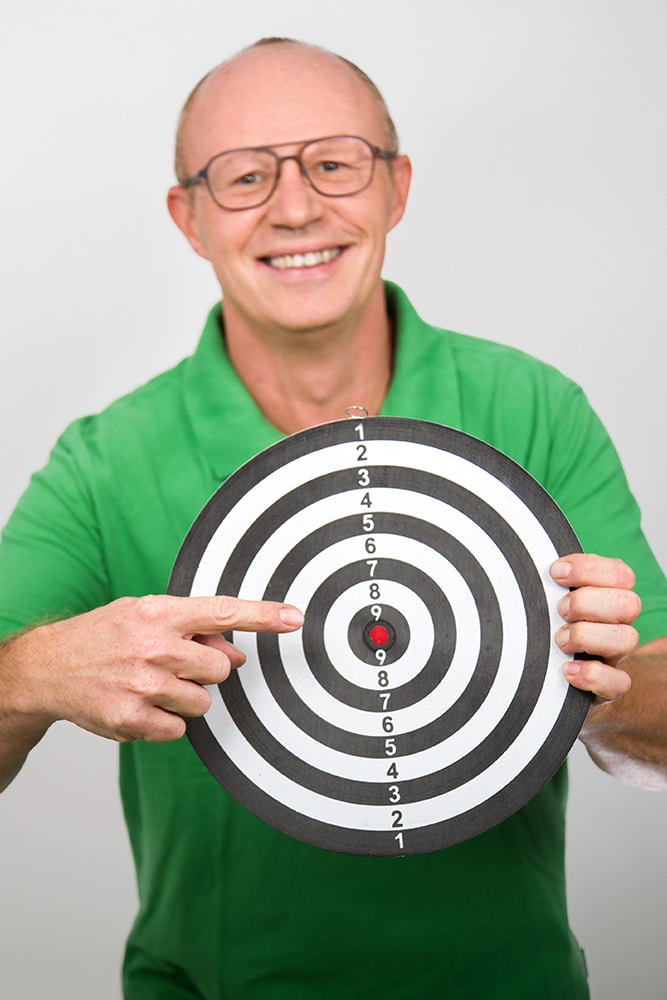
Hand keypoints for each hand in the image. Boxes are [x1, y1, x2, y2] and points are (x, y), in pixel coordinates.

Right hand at [5, 594, 303, 744]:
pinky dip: (164, 723)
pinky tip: (139, 705)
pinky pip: (178, 730)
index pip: (223, 611)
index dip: (264, 616)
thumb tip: (237, 655)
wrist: (48, 666)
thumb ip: (194, 631)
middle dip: (204, 671)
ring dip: (184, 698)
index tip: (296, 618)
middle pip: (220, 669)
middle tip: (171, 665)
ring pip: (203, 703)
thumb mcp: (144, 615)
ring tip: (150, 685)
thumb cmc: (105, 636)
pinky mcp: (131, 719)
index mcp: (158, 612)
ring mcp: (141, 684)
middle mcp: (152, 645)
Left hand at [550, 554, 639, 702]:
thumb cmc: (550, 628)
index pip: (621, 574)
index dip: (588, 569)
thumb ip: (547, 584)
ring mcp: (616, 655)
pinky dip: (593, 675)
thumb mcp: (550, 600)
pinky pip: (619, 682)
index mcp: (608, 596)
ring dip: (587, 636)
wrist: (557, 679)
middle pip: (628, 604)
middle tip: (560, 610)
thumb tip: (524, 567)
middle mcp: (617, 624)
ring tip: (559, 640)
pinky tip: (567, 670)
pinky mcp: (610, 685)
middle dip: (586, 602)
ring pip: (627, 639)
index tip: (555, 573)